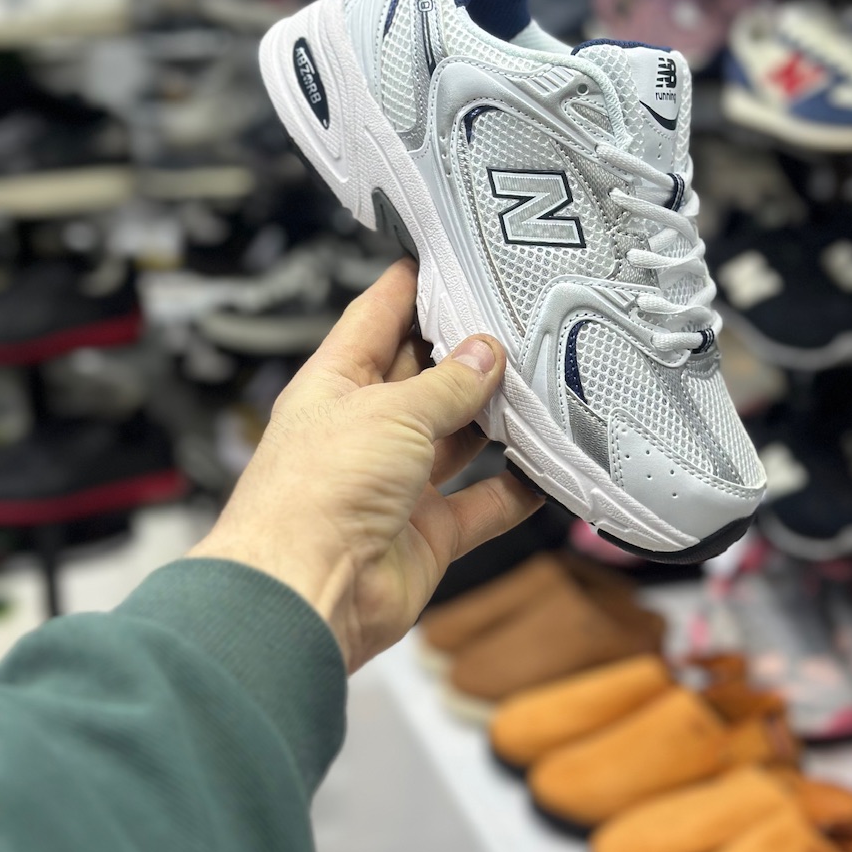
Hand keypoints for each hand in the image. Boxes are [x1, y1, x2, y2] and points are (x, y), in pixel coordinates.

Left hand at [189, 257, 542, 671]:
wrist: (306, 595)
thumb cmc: (318, 493)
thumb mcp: (390, 413)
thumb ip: (445, 385)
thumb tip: (485, 353)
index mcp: (336, 384)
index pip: (376, 317)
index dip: (411, 286)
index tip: (450, 257)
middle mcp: (365, 429)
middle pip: (422, 376)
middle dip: (466, 352)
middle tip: (520, 321)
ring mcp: (395, 482)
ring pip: (455, 439)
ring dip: (494, 419)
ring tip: (542, 384)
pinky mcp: (424, 533)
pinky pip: (479, 506)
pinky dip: (512, 492)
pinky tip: (545, 470)